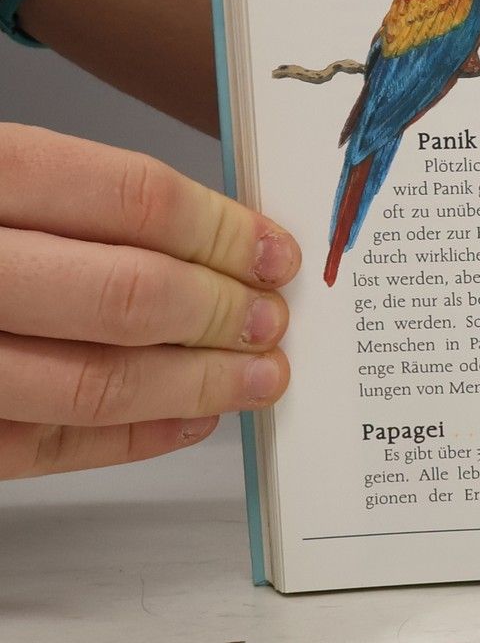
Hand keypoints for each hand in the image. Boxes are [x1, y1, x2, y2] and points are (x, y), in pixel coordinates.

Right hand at [0, 124, 296, 477]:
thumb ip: (81, 198)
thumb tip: (222, 237)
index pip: (133, 198)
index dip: (223, 230)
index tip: (274, 252)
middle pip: (127, 291)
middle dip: (220, 312)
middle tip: (270, 321)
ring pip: (93, 379)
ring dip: (195, 384)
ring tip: (254, 377)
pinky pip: (42, 444)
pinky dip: (130, 437)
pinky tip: (185, 421)